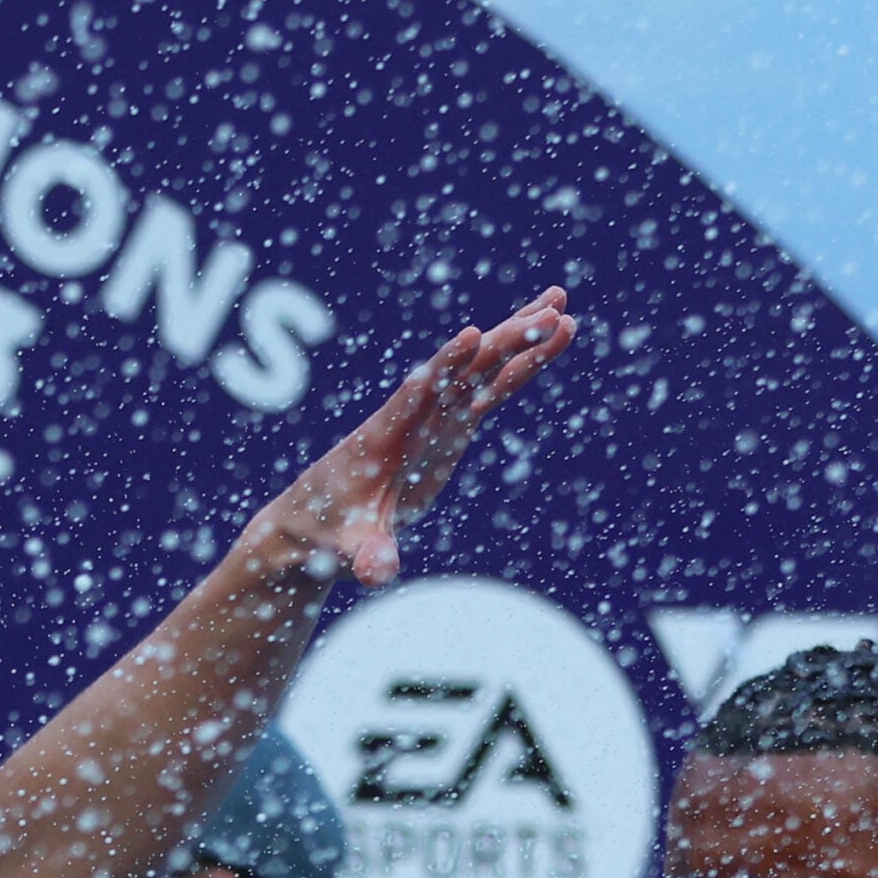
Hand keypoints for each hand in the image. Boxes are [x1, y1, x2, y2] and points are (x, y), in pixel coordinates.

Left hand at [255, 286, 573, 585]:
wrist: (315, 522)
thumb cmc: (326, 533)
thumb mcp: (346, 551)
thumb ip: (368, 557)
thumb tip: (380, 572)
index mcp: (382, 438)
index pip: (415, 396)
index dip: (443, 367)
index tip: (471, 334)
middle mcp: (411, 419)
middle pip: (460, 371)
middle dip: (503, 341)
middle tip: (551, 310)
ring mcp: (433, 420)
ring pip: (480, 371)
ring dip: (520, 338)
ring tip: (563, 304)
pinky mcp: (449, 429)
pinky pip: (489, 390)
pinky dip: (518, 366)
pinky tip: (549, 339)